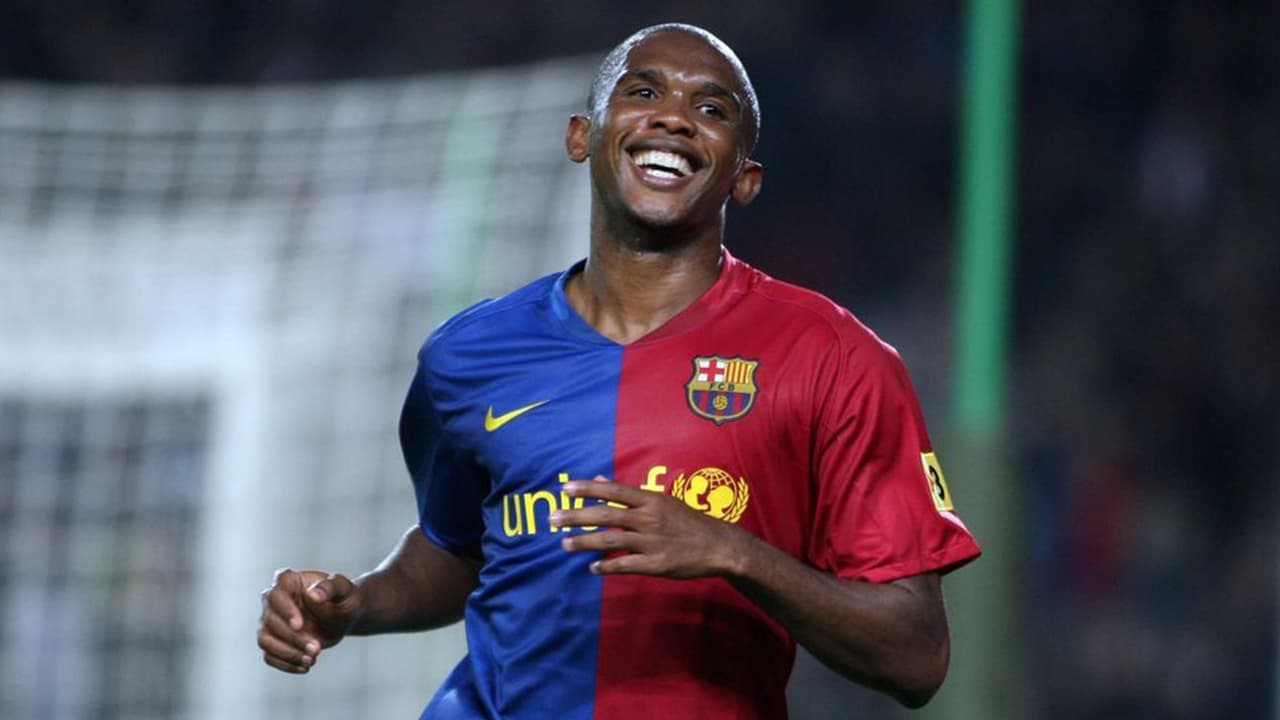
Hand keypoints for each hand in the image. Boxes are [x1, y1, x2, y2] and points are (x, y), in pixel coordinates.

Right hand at [258, 568, 362, 673]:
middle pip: (270, 621)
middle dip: (293, 638)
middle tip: (317, 648)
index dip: (285, 611)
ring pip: (265, 640)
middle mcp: (273, 600)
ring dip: (288, 653)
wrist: (343, 617)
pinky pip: (269, 656)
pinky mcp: (273, 640)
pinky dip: (286, 664)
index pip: (276, 595)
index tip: (299, 625)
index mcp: (288, 581)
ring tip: (312, 660)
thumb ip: (330, 587)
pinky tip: (305, 666)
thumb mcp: (343, 589)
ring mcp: (270, 621)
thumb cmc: (343, 597)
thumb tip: (312, 595)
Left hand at [551, 477, 748, 578]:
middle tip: (553, 519)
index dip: (588, 490)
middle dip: (577, 517)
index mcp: (650, 500)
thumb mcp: (661, 501)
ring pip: (612, 541)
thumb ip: (628, 494)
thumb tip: (598, 479)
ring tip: (563, 544)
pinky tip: (592, 568)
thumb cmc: (687, 521)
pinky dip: (607, 567)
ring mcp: (652, 542)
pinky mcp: (656, 564)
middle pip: (607, 515)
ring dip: (585, 542)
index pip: (613, 491)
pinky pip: (626, 565)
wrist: (718, 546)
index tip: (565, 489)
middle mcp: (649, 518)